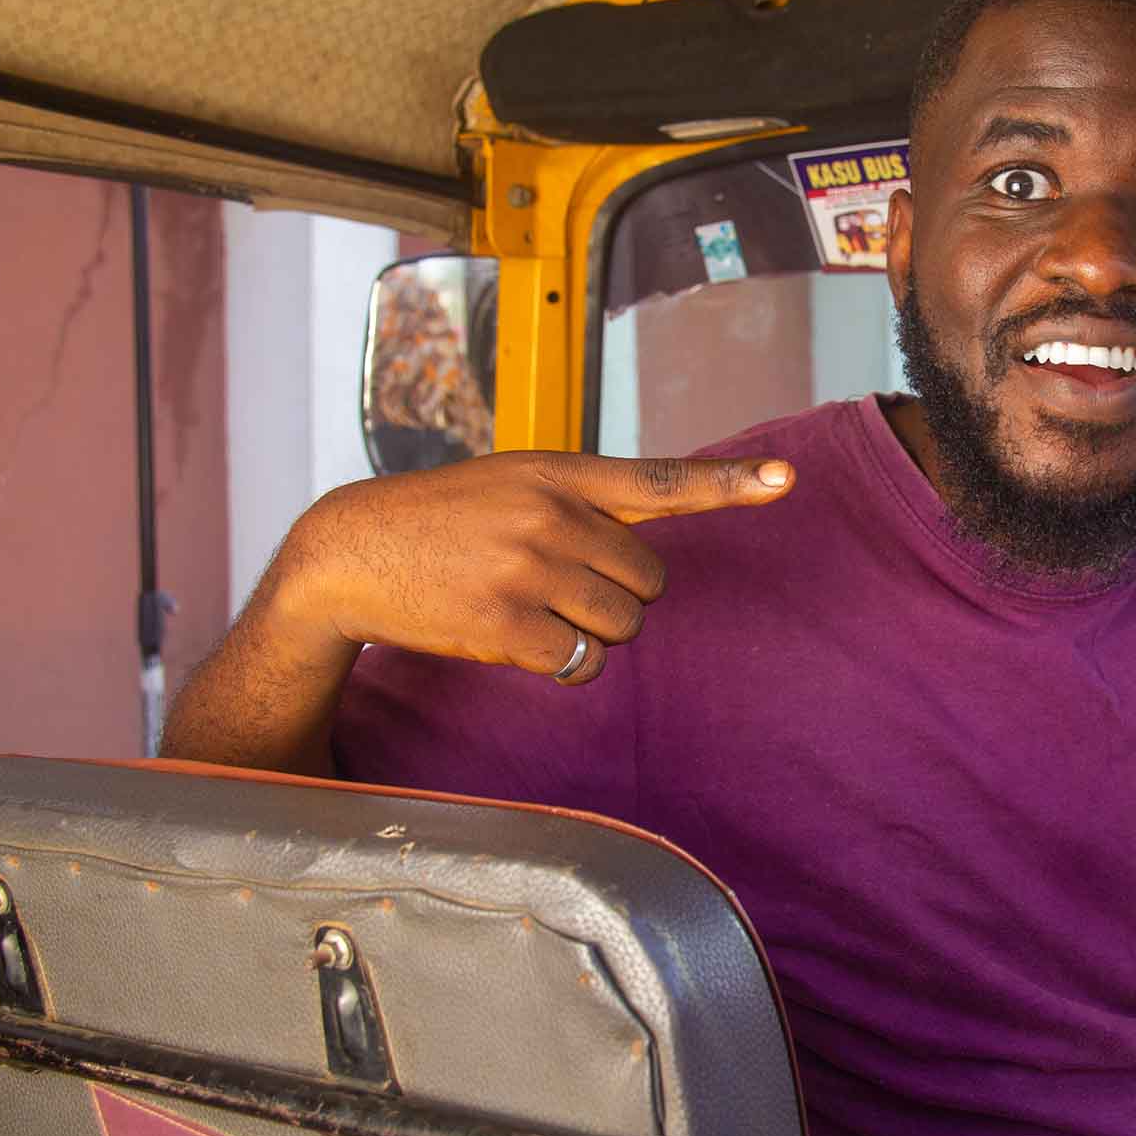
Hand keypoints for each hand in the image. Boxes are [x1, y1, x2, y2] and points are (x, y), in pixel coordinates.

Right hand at [273, 452, 794, 684]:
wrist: (349, 552)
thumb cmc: (443, 519)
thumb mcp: (512, 481)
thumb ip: (581, 501)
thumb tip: (647, 555)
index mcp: (558, 472)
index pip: (661, 480)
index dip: (729, 483)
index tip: (786, 479)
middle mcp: (551, 515)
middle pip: (651, 582)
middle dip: (619, 594)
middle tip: (560, 584)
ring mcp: (528, 571)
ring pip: (622, 626)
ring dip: (593, 632)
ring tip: (534, 608)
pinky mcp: (506, 626)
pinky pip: (581, 662)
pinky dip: (564, 663)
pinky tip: (518, 639)